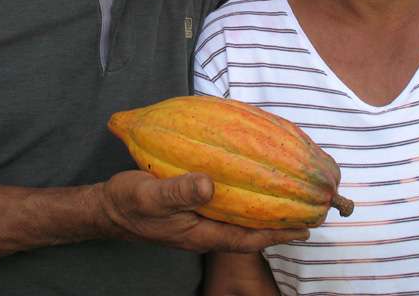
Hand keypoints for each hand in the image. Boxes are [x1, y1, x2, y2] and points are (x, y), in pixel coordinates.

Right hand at [96, 171, 307, 252]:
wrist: (108, 207)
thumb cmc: (128, 204)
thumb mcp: (150, 195)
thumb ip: (179, 191)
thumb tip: (209, 184)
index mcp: (200, 233)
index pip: (247, 239)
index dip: (276, 234)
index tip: (305, 228)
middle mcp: (206, 228)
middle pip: (250, 229)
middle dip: (279, 222)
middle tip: (310, 211)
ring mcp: (201, 218)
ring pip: (241, 216)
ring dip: (266, 208)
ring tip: (291, 195)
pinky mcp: (195, 205)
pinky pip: (227, 203)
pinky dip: (245, 194)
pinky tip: (254, 178)